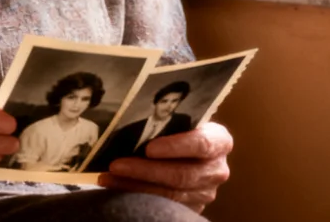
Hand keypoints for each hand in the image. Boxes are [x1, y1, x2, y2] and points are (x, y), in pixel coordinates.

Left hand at [99, 122, 233, 213]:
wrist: (190, 153)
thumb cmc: (182, 132)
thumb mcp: (183, 123)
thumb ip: (171, 123)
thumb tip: (134, 120)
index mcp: (220, 141)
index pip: (201, 144)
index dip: (175, 147)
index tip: (148, 148)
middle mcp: (217, 170)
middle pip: (182, 175)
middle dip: (145, 171)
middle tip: (116, 165)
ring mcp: (206, 193)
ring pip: (170, 195)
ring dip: (135, 186)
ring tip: (109, 177)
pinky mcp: (193, 209)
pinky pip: (163, 207)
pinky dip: (137, 197)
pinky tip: (118, 187)